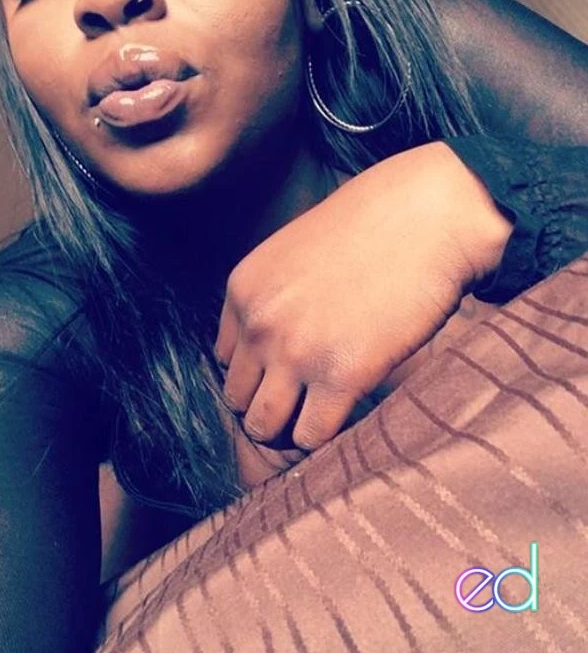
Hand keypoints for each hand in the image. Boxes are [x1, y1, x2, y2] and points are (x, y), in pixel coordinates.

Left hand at [215, 141, 511, 450]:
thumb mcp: (296, 250)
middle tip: (303, 404)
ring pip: (263, 426)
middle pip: (238, 398)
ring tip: (319, 418)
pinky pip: (310, 436)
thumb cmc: (372, 226)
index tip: (287, 374)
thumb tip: (277, 345)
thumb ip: (275, 295)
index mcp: (243, 289)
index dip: (257, 372)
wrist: (427, 215)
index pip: (225, 359)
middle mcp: (259, 324)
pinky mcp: (342, 376)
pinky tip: (346, 415)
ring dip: (287, 430)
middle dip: (268, 406)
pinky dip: (324, 436)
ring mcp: (296, 353)